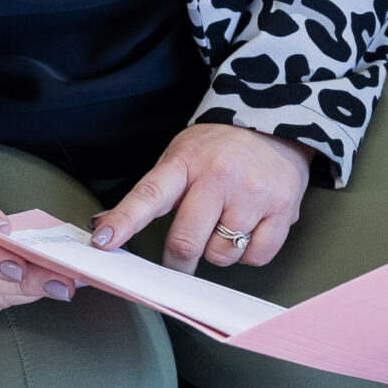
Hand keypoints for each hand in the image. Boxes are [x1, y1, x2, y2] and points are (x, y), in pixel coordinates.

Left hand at [90, 123, 314, 273]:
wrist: (275, 124)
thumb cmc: (220, 148)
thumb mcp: (180, 157)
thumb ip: (149, 194)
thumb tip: (104, 227)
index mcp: (186, 162)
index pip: (149, 195)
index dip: (124, 221)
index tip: (104, 243)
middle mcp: (220, 177)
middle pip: (186, 241)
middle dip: (177, 262)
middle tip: (179, 261)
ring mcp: (253, 194)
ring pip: (221, 255)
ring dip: (218, 252)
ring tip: (227, 224)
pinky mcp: (283, 209)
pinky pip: (255, 257)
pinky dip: (249, 253)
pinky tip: (250, 228)